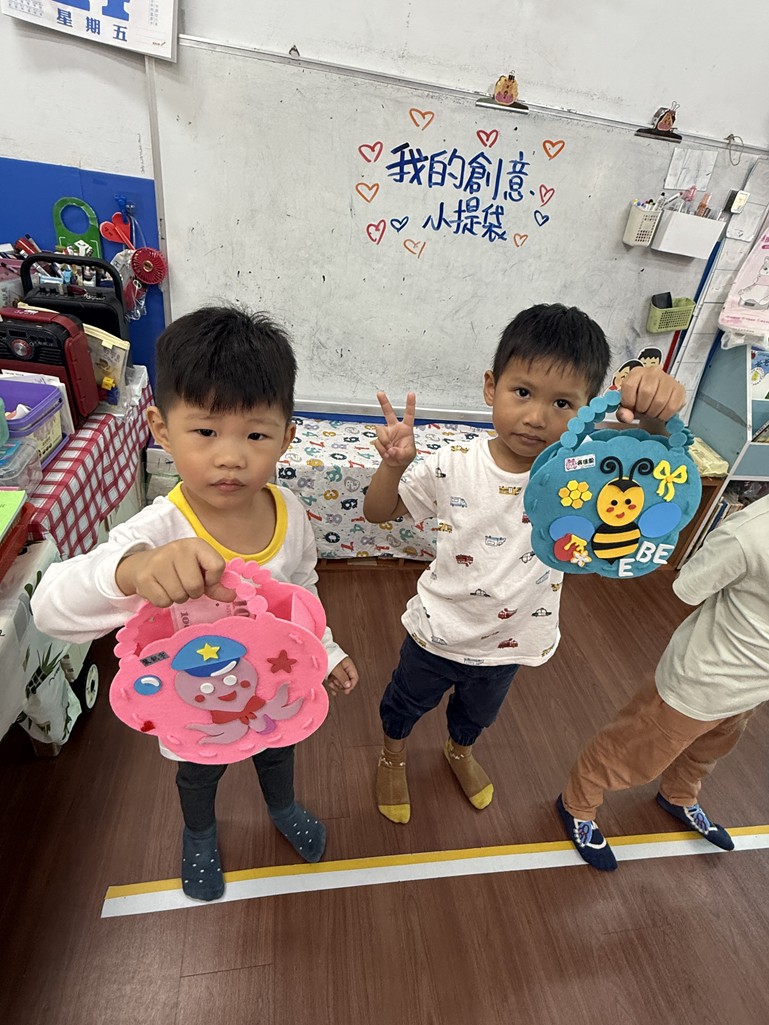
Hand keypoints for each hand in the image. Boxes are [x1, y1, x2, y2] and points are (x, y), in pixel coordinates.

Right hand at [116, 538, 236, 606]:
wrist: (143, 564)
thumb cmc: (179, 568)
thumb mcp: (200, 569)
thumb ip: (217, 584)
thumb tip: (233, 596)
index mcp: (196, 544)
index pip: (217, 566)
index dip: (213, 580)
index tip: (205, 579)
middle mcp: (177, 549)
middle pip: (195, 586)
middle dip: (193, 592)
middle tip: (186, 585)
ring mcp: (158, 562)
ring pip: (178, 596)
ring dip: (179, 597)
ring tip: (173, 586)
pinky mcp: (144, 577)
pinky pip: (163, 602)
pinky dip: (164, 601)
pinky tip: (161, 589)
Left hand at [327, 656, 358, 696]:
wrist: (318, 654)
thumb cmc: (329, 658)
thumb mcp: (336, 668)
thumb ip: (343, 677)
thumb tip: (348, 686)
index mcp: (349, 666)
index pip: (354, 678)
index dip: (351, 685)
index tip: (346, 691)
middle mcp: (345, 670)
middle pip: (347, 682)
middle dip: (342, 686)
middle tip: (337, 686)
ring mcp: (338, 672)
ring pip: (341, 683)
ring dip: (337, 686)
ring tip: (331, 684)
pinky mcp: (332, 675)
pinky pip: (335, 683)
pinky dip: (334, 687)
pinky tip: (333, 691)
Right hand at [374, 390, 416, 468]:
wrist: (396, 464)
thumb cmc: (405, 456)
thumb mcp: (408, 455)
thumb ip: (401, 452)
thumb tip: (391, 450)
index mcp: (406, 428)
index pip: (409, 414)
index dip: (410, 404)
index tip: (411, 394)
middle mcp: (395, 427)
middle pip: (388, 412)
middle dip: (384, 402)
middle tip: (380, 393)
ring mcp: (386, 433)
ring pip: (380, 431)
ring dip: (384, 441)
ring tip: (390, 450)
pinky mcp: (379, 440)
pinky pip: (377, 442)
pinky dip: (382, 450)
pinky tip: (386, 454)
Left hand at [616, 366, 685, 423]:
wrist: (655, 403)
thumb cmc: (639, 402)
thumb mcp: (627, 407)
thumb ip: (622, 413)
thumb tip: (626, 416)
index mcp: (636, 373)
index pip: (629, 385)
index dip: (628, 401)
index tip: (631, 407)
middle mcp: (653, 372)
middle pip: (647, 392)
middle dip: (642, 408)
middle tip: (643, 410)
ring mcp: (668, 379)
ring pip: (660, 401)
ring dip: (653, 413)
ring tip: (651, 412)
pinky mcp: (679, 389)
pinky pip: (671, 407)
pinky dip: (664, 415)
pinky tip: (660, 413)